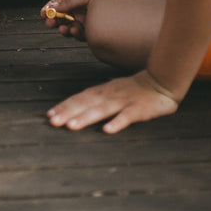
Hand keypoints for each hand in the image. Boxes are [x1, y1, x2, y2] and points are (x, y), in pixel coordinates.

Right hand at [41, 0, 118, 39]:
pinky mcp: (94, 29)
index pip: (58, 5)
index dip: (49, 9)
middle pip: (62, 18)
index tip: (42, 14)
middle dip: (54, 21)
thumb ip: (69, 0)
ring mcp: (86, 20)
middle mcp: (79, 10)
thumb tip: (52, 7)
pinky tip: (74, 30)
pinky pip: (81, 34)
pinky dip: (75, 33)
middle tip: (50, 23)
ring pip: (70, 27)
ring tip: (64, 28)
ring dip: (64, 29)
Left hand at [46, 70, 179, 133]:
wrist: (162, 80)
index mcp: (102, 91)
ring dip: (85, 118)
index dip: (64, 106)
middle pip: (85, 103)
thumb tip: (78, 105)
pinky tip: (107, 130)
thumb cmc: (135, 88)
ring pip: (101, 110)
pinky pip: (126, 116)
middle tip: (52, 122)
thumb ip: (97, 98)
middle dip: (68, 112)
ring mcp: (123, 101)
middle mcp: (109, 95)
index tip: (49, 115)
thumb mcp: (113, 90)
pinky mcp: (138, 109)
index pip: (79, 98)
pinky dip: (117, 122)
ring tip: (71, 126)